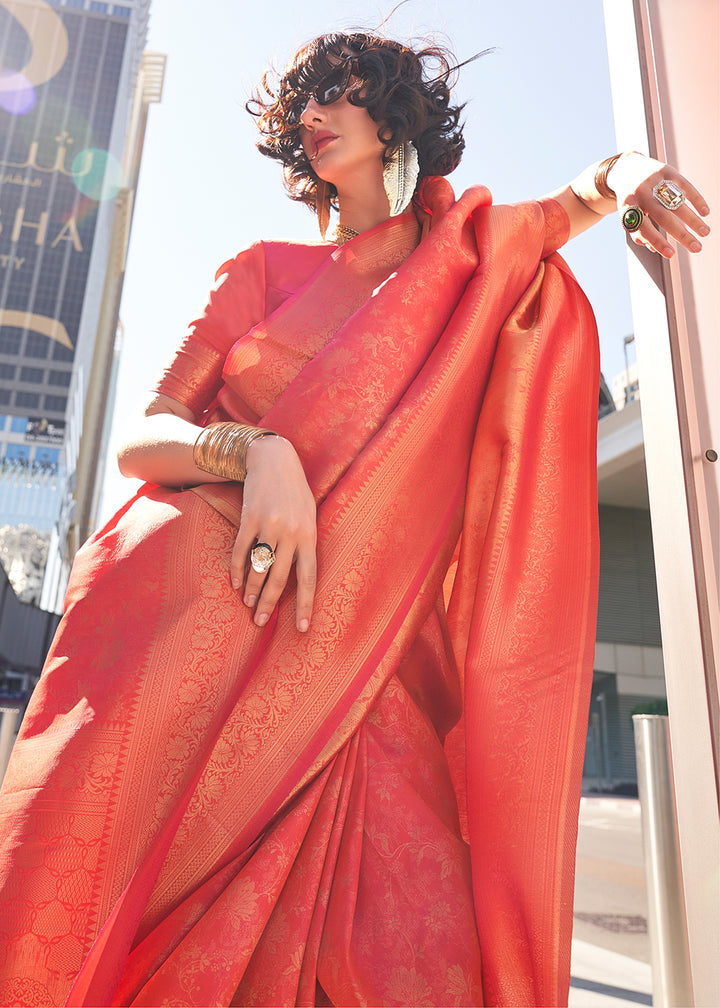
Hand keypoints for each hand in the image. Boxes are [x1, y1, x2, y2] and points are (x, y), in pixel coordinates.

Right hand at [230, 435, 316, 631]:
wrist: (274, 459)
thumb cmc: (295, 491)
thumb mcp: (310, 515)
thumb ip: (306, 543)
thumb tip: (299, 575)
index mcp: (310, 536)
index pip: (309, 578)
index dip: (304, 605)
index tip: (300, 628)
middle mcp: (291, 533)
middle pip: (279, 579)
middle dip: (268, 604)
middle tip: (259, 623)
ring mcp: (269, 525)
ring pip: (258, 567)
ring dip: (251, 589)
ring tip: (247, 604)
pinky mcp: (250, 518)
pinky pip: (241, 550)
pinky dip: (236, 569)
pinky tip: (234, 583)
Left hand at [609, 152, 709, 257]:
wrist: (626, 169)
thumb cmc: (631, 200)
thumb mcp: (628, 215)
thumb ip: (639, 233)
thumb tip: (655, 248)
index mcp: (629, 208)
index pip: (644, 229)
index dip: (657, 242)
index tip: (671, 254)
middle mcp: (640, 194)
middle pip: (663, 217)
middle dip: (682, 234)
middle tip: (697, 248)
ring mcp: (653, 181)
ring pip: (676, 202)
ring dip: (693, 219)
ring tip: (705, 232)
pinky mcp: (665, 170)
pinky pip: (684, 185)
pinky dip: (696, 199)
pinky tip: (705, 212)